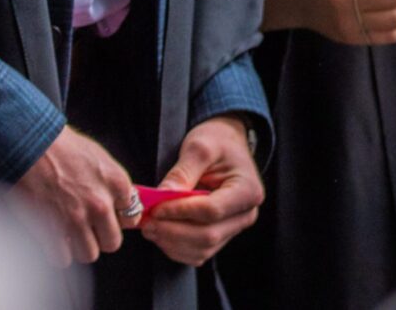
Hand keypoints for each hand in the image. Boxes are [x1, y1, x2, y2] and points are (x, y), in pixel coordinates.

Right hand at [11, 126, 138, 266]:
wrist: (29, 143)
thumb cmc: (61, 145)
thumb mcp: (98, 156)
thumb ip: (112, 183)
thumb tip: (119, 204)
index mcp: (116, 183)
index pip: (131, 217)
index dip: (117, 218)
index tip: (109, 216)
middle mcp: (100, 204)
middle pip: (112, 242)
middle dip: (100, 237)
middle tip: (88, 227)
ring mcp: (76, 219)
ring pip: (89, 254)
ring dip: (79, 246)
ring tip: (69, 232)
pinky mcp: (52, 230)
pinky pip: (63, 259)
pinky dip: (58, 251)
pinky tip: (54, 236)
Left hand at [138, 116, 263, 266]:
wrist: (226, 146)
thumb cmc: (217, 142)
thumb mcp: (200, 146)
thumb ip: (183, 171)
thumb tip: (162, 196)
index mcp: (248, 191)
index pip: (212, 211)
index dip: (181, 212)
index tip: (156, 207)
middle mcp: (245, 214)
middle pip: (208, 235)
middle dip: (173, 232)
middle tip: (147, 222)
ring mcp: (234, 228)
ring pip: (202, 249)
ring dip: (172, 243)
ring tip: (149, 227)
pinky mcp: (221, 236)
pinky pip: (198, 253)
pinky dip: (176, 248)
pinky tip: (161, 233)